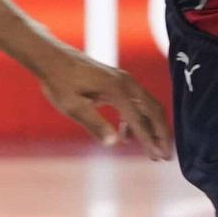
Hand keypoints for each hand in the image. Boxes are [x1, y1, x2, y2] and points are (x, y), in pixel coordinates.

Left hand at [37, 46, 172, 159]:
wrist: (52, 58)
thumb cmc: (59, 82)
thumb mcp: (72, 106)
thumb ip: (94, 124)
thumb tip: (114, 143)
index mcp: (116, 90)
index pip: (139, 120)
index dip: (149, 140)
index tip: (158, 157)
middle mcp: (125, 83)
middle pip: (153, 110)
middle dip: (161, 134)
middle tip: (166, 156)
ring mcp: (123, 80)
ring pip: (148, 106)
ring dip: (152, 128)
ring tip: (151, 150)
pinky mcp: (118, 81)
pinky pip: (137, 102)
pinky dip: (139, 119)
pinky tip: (127, 135)